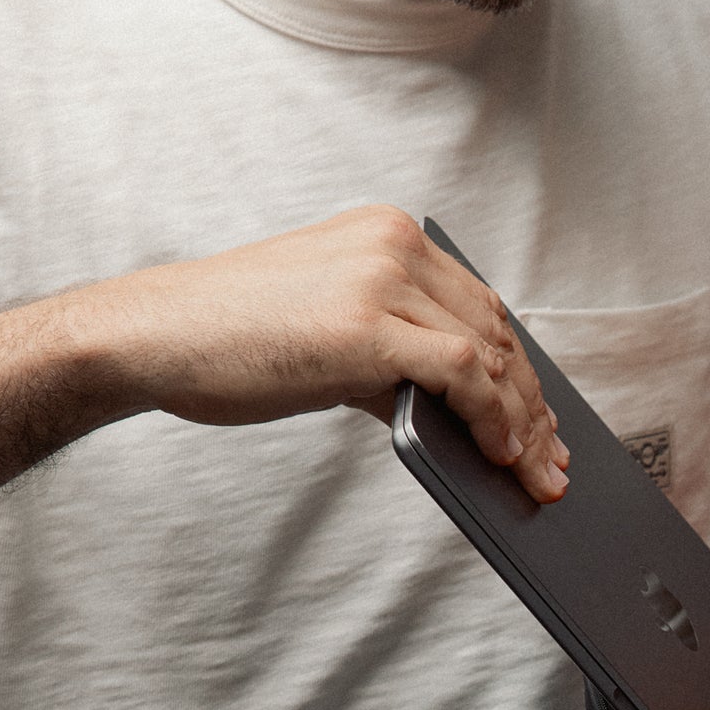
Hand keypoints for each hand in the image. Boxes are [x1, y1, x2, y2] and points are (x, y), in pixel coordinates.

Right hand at [77, 207, 569, 501]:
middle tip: (553, 466)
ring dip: (523, 425)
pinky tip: (499, 454)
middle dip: (534, 408)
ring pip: (491, 356)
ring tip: (534, 476)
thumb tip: (468, 416)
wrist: (156, 335)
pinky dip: (493, 417)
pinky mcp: (368, 324)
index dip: (523, 373)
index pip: (483, 307)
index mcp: (389, 234)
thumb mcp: (335, 334)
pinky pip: (464, 371)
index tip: (546, 426)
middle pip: (499, 333)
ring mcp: (382, 278)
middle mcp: (394, 244)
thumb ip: (401, 358)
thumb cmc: (237, 340)